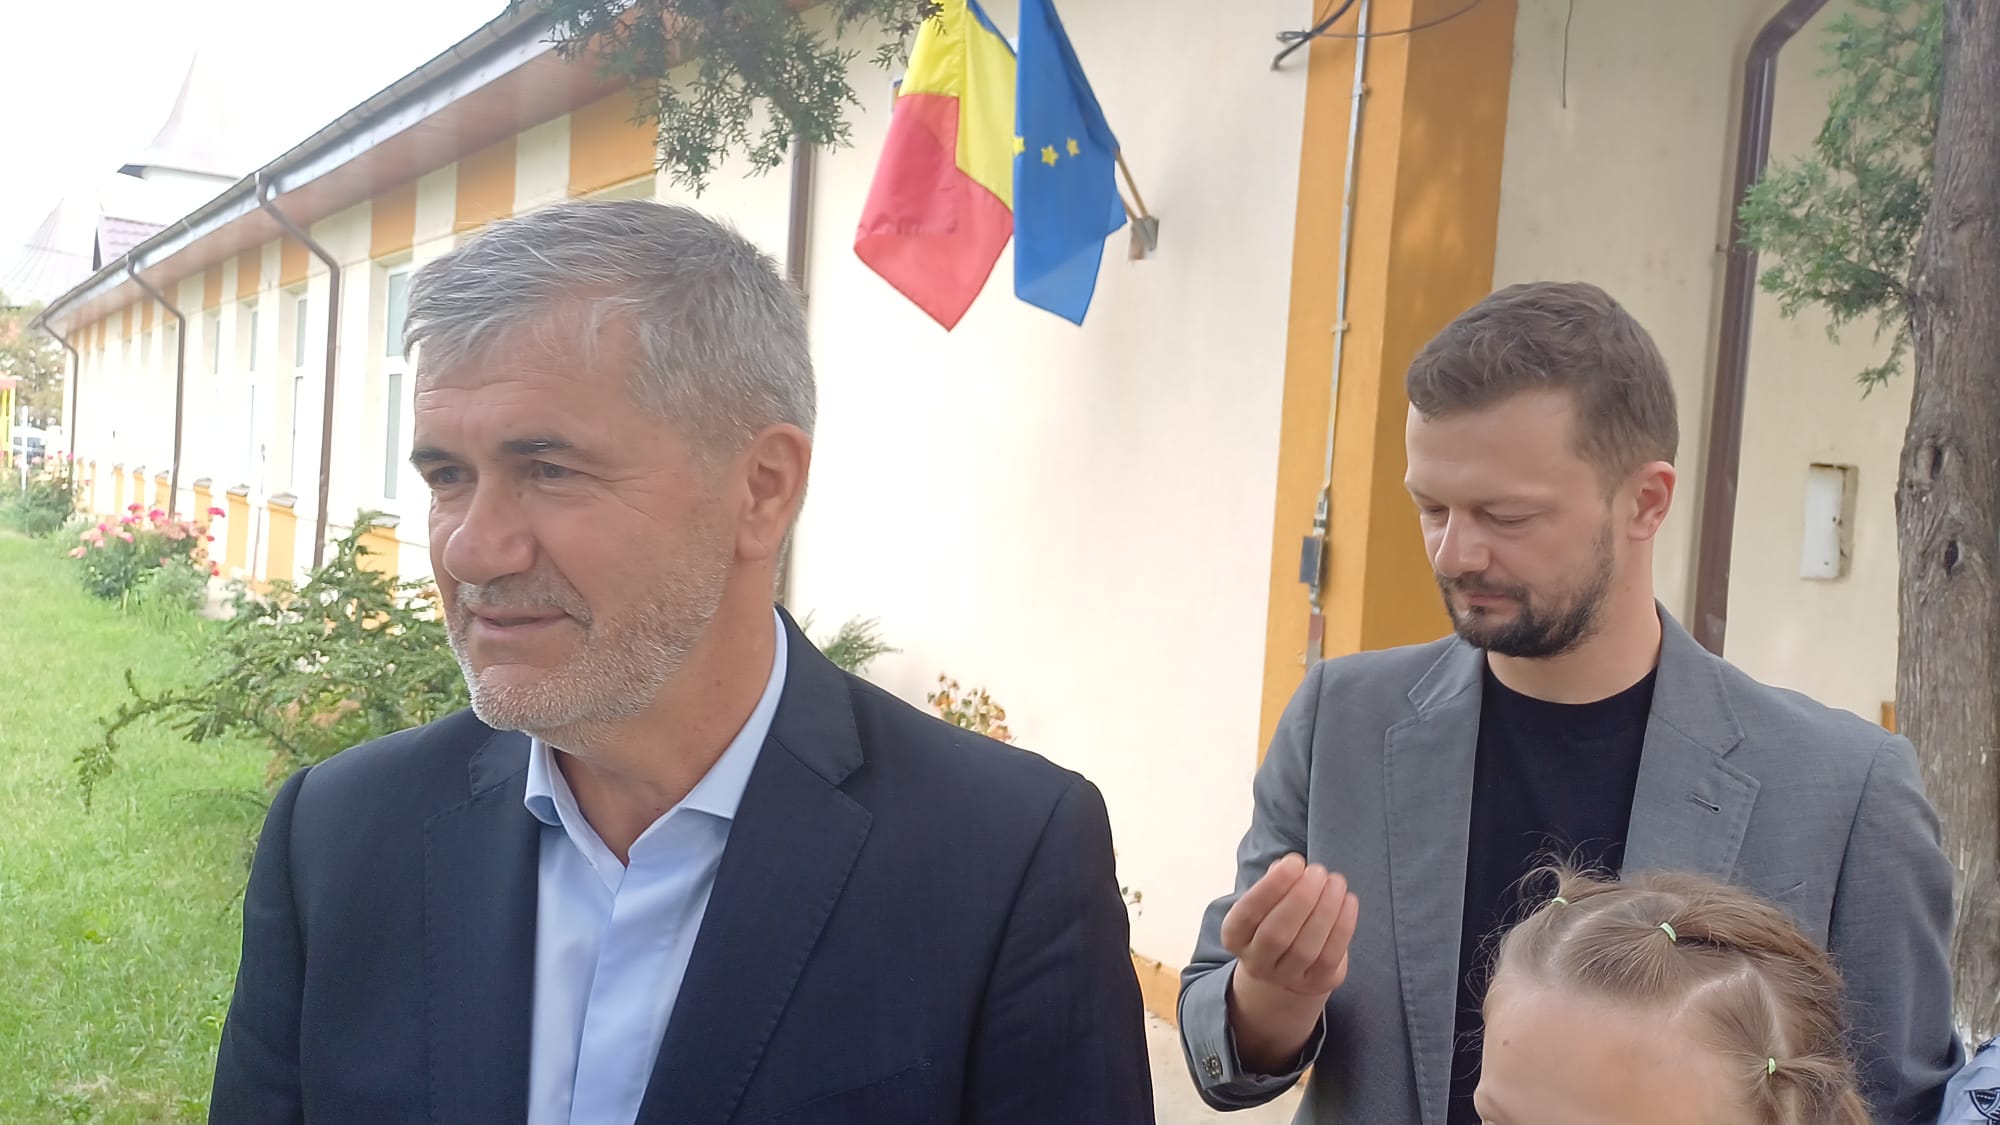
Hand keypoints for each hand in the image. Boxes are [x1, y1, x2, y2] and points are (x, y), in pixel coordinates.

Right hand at [1219, 854, 1359, 1072]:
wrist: (1287, 963)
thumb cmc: (1276, 917)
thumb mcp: (1266, 900)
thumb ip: (1275, 881)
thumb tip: (1290, 865)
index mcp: (1235, 936)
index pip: (1247, 913)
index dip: (1271, 887)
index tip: (1294, 861)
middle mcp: (1256, 962)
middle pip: (1275, 935)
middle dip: (1300, 899)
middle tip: (1318, 871)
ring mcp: (1286, 977)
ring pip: (1305, 949)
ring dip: (1325, 910)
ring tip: (1336, 881)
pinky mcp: (1316, 983)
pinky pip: (1330, 957)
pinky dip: (1343, 926)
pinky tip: (1348, 900)